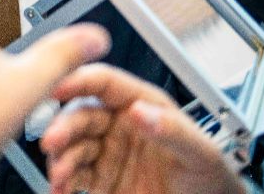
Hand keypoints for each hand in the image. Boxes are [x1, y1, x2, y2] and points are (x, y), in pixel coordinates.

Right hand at [40, 64, 243, 193]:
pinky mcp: (101, 179)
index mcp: (142, 105)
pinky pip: (74, 175)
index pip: (104, 83)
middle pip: (81, 115)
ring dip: (60, 158)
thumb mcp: (201, 153)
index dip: (78, 80)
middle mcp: (119, 125)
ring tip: (60, 175)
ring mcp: (107, 152)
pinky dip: (63, 181)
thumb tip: (139, 110)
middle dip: (63, 127)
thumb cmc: (211, 179)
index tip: (57, 87)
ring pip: (72, 146)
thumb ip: (173, 130)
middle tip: (52, 142)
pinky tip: (61, 188)